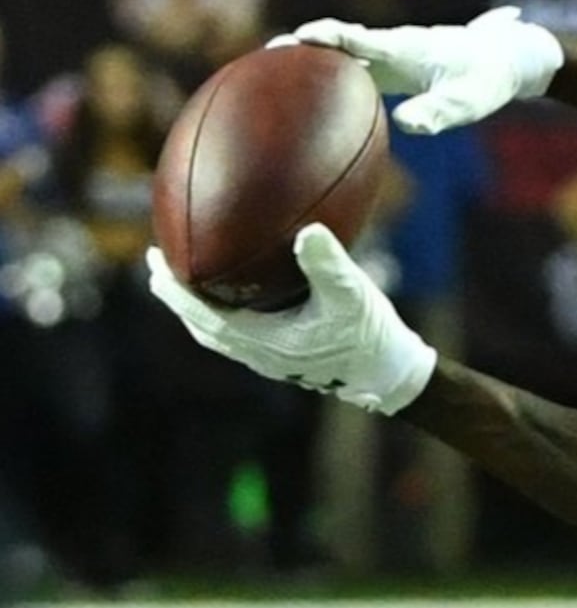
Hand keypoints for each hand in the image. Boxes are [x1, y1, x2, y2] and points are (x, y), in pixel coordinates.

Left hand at [146, 225, 436, 414]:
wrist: (391, 377)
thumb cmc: (371, 337)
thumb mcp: (353, 296)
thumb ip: (328, 264)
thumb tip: (308, 230)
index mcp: (264, 341)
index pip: (203, 315)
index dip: (175, 290)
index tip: (154, 260)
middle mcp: (260, 354)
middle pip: (203, 326)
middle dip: (178, 298)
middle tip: (159, 268)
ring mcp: (272, 360)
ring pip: (221, 334)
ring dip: (200, 309)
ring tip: (191, 283)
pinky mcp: (287, 359)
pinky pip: (242, 335)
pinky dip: (228, 314)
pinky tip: (243, 298)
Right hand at [277, 6, 562, 135]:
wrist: (507, 55)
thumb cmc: (488, 80)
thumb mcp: (469, 102)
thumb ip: (439, 112)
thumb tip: (406, 126)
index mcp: (405, 48)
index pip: (359, 40)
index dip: (329, 38)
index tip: (297, 38)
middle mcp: (391, 46)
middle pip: (340, 42)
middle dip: (304, 45)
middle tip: (266, 53)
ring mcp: (388, 54)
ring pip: (343, 51)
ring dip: (311, 55)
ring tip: (267, 67)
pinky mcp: (390, 65)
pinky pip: (352, 64)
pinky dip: (327, 68)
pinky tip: (303, 85)